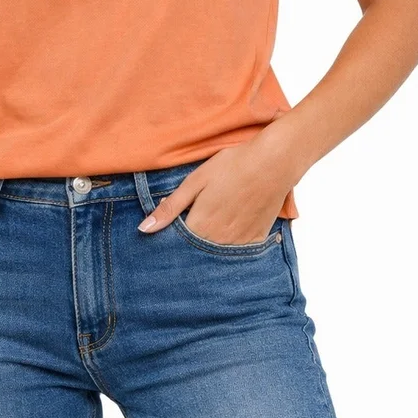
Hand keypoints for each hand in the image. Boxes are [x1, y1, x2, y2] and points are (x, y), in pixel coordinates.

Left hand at [137, 138, 295, 244]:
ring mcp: (239, 244)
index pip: (175, 246)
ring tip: (209, 227)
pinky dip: (228, 245)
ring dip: (207, 247)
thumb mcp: (196, 181)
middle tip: (187, 229)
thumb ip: (170, 208)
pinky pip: (236, 252)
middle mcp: (219, 241)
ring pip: (215, 255)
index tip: (164, 235)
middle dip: (186, 247)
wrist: (274, 162)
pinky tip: (228, 229)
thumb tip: (143, 229)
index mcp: (200, 226)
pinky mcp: (256, 240)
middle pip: (195, 253)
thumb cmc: (232, 165)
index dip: (168, 241)